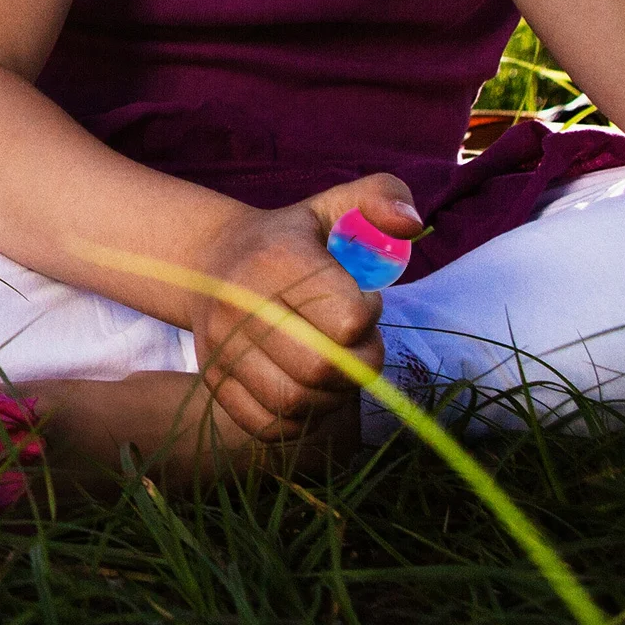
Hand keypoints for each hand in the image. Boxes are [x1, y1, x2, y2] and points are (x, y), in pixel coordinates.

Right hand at [191, 174, 423, 439]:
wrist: (214, 262)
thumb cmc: (295, 238)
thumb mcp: (338, 205)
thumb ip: (384, 197)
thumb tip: (410, 226)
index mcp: (276, 257)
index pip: (347, 318)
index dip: (369, 313)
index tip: (362, 297)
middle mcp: (239, 305)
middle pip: (323, 367)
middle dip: (360, 361)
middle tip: (358, 340)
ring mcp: (221, 348)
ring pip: (297, 403)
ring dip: (334, 393)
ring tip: (337, 362)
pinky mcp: (215, 384)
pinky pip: (271, 426)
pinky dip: (302, 417)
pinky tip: (310, 385)